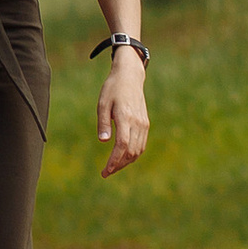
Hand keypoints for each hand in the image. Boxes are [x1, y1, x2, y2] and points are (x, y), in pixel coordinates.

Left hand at [95, 55, 149, 178]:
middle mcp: (137, 122)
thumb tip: (103, 141)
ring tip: (113, 167)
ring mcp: (143, 124)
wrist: (130, 76)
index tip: (105, 171)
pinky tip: (123, 157)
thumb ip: (103, 122)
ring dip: (126, 162)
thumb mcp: (103, 102)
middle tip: (106, 172)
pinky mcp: (145, 123)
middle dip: (118, 165)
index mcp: (125, 117)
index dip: (114, 160)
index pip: (122, 145)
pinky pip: (141, 145)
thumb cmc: (113, 88)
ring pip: (137, 150)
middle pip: (130, 151)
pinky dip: (133, 154)